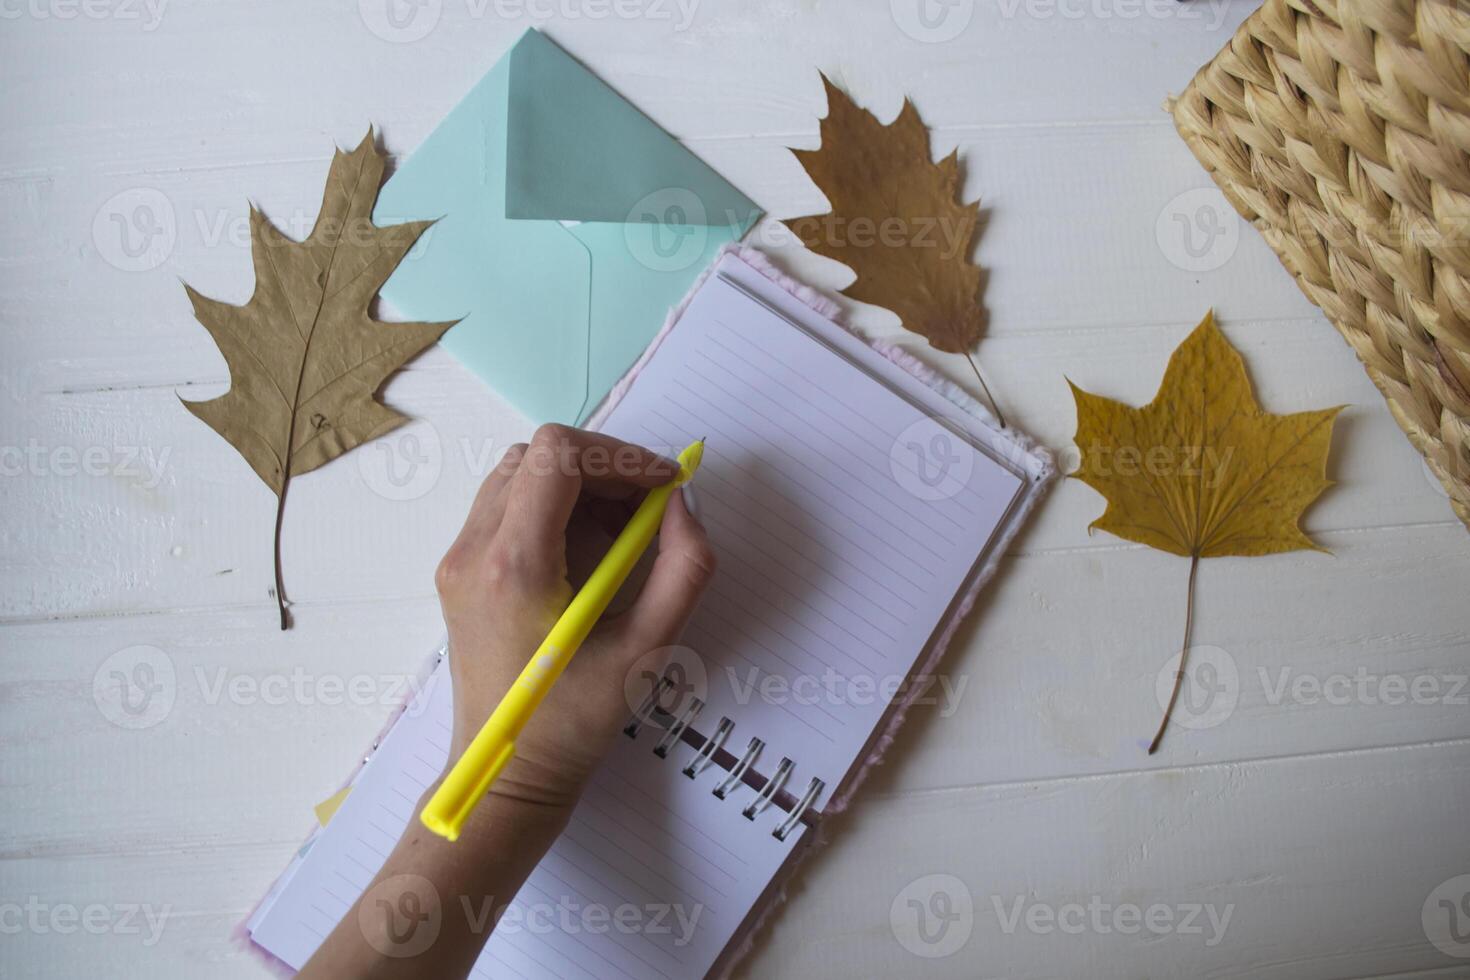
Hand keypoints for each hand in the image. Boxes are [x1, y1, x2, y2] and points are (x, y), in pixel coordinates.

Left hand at [433, 424, 715, 816]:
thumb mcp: (648, 650)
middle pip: (538, 454)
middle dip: (604, 467)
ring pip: (520, 473)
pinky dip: (553, 506)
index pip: (558, 454)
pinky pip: (506, 506)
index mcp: (515, 565)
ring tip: (624, 530)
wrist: (506, 777)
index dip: (621, 456)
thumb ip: (682, 569)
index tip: (664, 486)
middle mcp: (473, 550)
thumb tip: (684, 504)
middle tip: (650, 509)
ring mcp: (458, 559)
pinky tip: (589, 549)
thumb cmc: (575, 723)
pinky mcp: (459, 571)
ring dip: (579, 483)